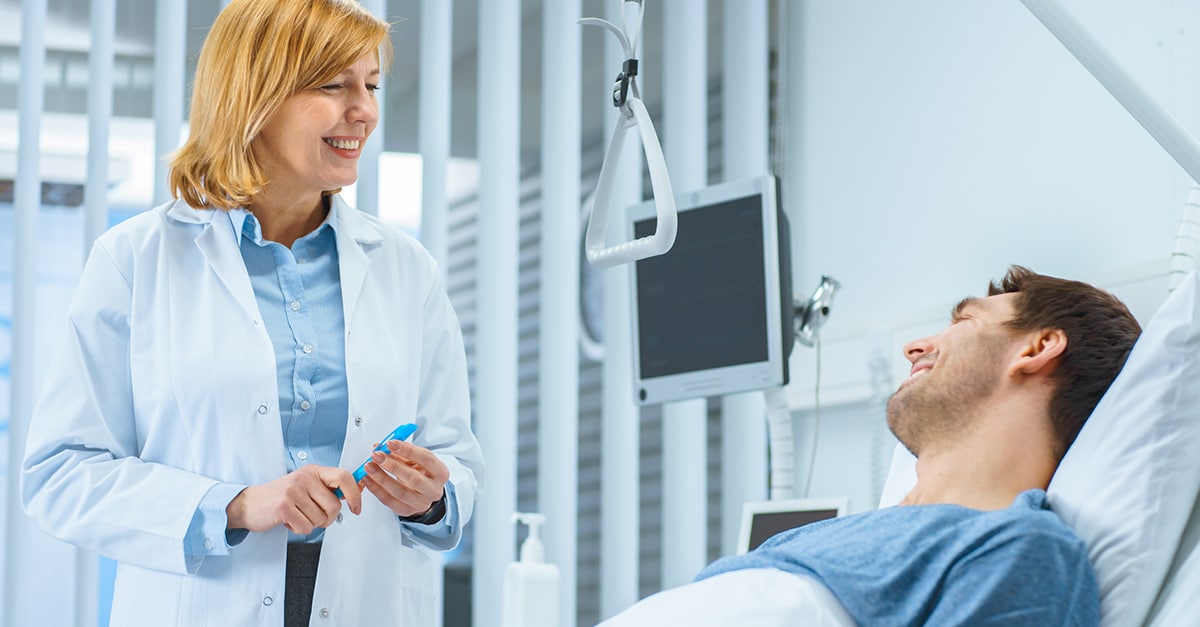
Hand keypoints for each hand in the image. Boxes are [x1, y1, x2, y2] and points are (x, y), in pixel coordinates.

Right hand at [226, 465, 361, 534]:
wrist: (249, 503)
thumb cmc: (281, 496)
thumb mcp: (306, 485)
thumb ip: (327, 488)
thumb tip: (355, 492)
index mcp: (313, 471)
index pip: (344, 476)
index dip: (355, 494)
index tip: (356, 508)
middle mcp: (304, 478)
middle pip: (334, 506)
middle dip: (327, 518)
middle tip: (313, 516)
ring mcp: (293, 491)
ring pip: (320, 519)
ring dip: (311, 524)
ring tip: (297, 515)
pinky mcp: (284, 507)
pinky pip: (306, 527)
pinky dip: (299, 529)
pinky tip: (289, 520)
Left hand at [361, 440, 450, 517]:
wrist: (423, 494)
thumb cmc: (421, 473)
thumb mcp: (417, 460)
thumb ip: (401, 453)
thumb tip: (381, 446)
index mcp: (440, 473)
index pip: (426, 459)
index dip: (407, 450)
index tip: (390, 443)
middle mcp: (434, 490)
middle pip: (414, 478)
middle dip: (393, 465)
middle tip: (378, 456)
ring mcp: (421, 503)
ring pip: (399, 491)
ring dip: (381, 477)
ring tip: (369, 466)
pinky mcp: (406, 511)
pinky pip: (389, 501)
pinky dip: (376, 489)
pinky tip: (368, 479)